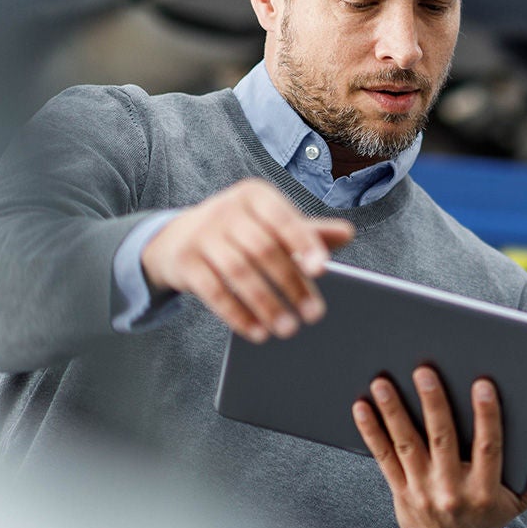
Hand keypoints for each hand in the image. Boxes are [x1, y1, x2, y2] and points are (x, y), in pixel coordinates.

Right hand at [141, 177, 354, 342]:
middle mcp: (226, 209)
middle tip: (314, 314)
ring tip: (289, 329)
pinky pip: (213, 291)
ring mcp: (201, 234)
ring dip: (266, 304)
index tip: (323, 269)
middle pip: (263, 250)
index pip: (283, 219)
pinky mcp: (184, 261)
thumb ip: (307, 231)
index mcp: (254, 195)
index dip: (303, 243)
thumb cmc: (239, 230)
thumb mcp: (271, 223)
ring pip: (238, 272)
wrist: (178, 237)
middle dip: (291, 284)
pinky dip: (237, 314)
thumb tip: (348, 233)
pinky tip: (258, 332)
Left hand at [352, 366, 526, 527]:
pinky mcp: (400, 492)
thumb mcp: (519, 501)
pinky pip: (384, 458)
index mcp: (486, 489)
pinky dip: (372, 432)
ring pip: (408, 446)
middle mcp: (453, 490)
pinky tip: (362, 407)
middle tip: (424, 371)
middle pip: (443, 440)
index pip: (489, 447)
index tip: (482, 384)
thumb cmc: (488, 514)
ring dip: (394, 412)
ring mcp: (423, 491)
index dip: (487, 415)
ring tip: (383, 382)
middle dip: (434, 404)